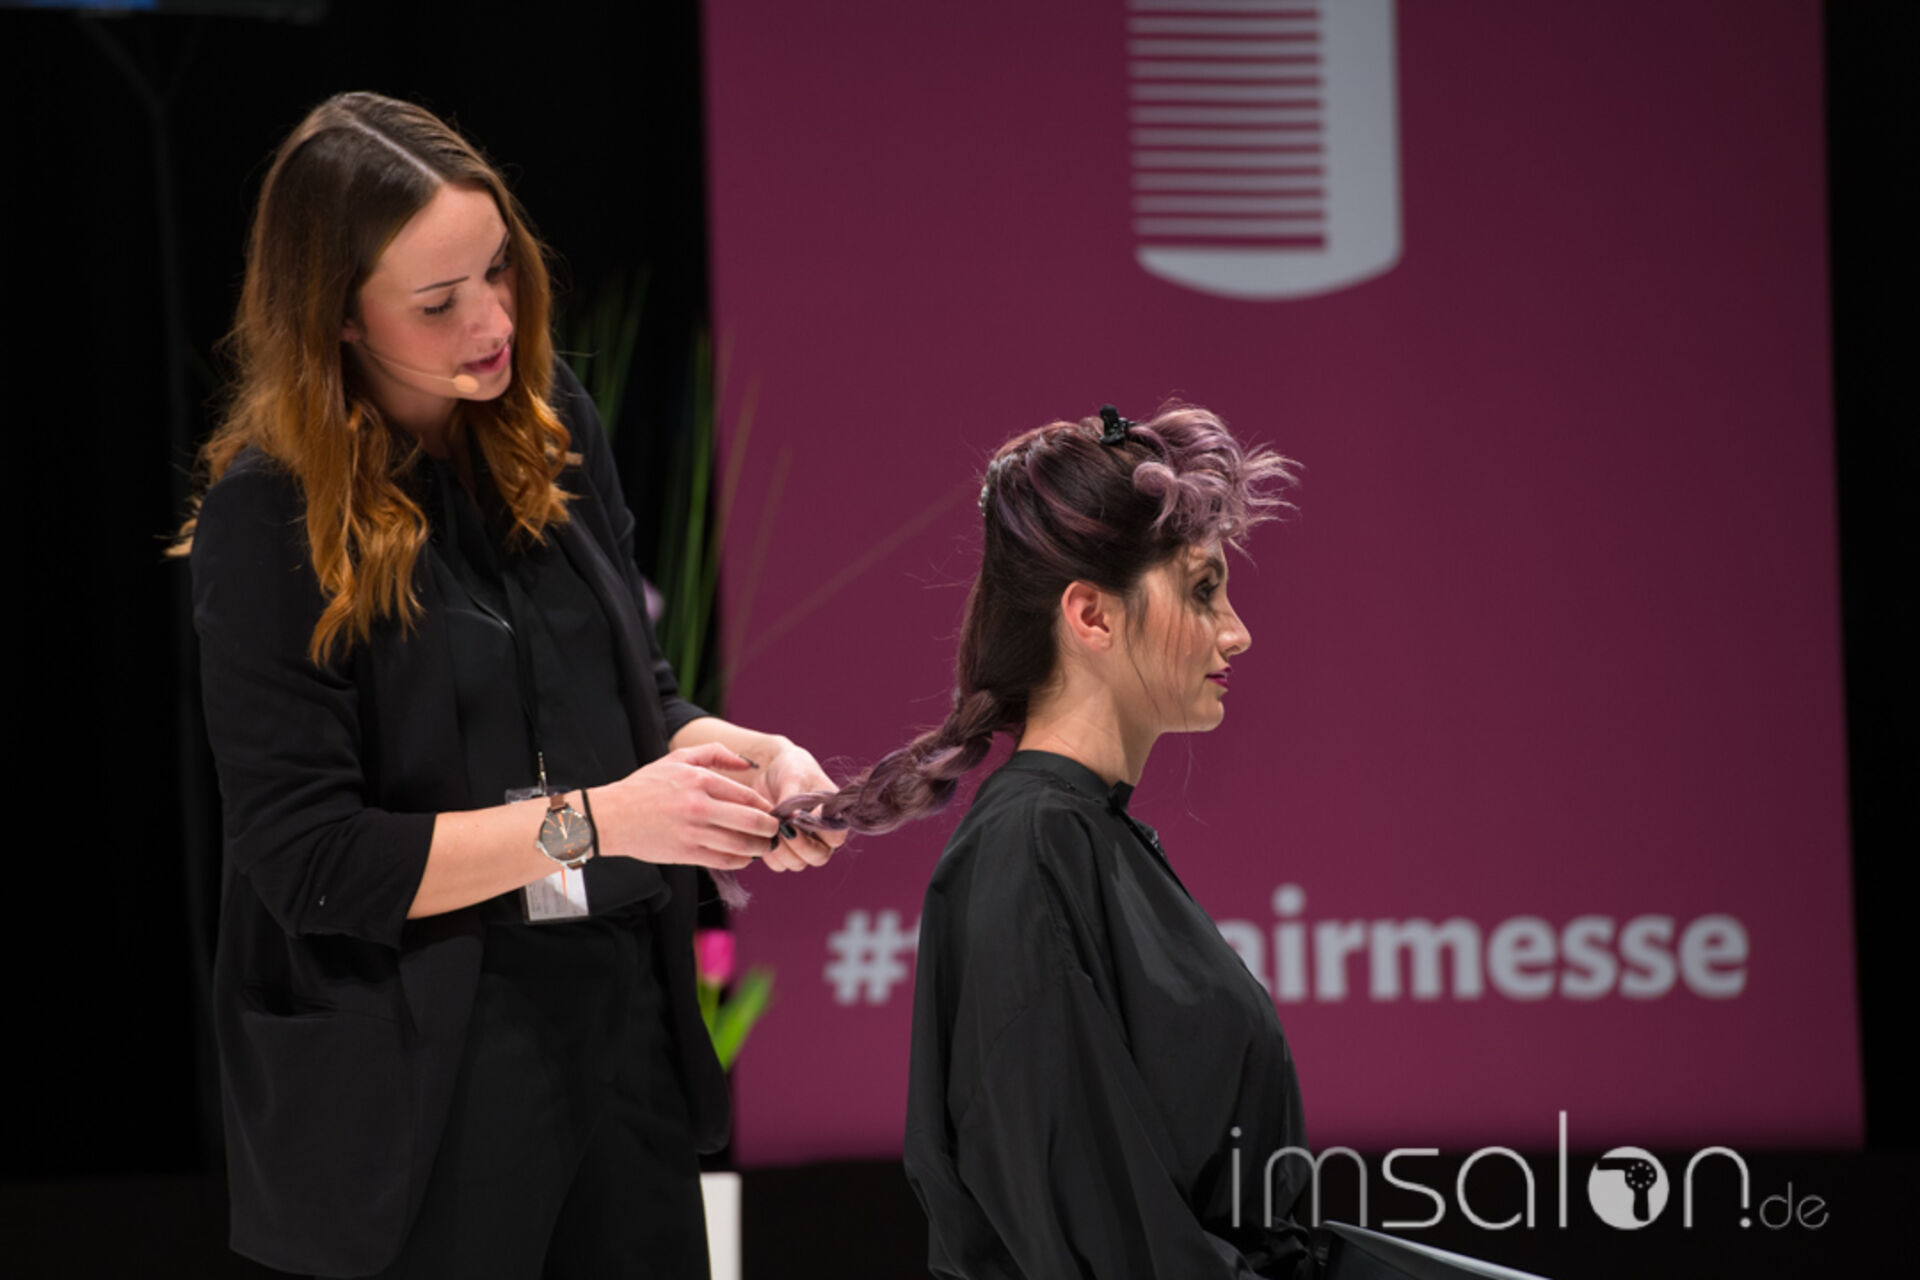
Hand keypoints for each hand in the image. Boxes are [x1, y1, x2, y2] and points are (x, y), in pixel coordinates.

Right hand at [590, 743, 778, 870]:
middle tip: (777, 831)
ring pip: (740, 844)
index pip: (747, 796)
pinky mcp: (685, 854)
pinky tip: (745, 857)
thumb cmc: (646, 786)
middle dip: (770, 829)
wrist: (610, 817)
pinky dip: (740, 861)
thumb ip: (715, 753)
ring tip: (766, 846)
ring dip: (760, 848)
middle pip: (751, 821)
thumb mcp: (677, 759)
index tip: (772, 811)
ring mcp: (692, 833)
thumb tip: (747, 765)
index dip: (766, 807)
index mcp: (699, 780)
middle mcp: (699, 807)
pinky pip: (723, 860)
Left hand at [756, 739, 846, 872]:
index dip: (820, 833)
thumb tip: (792, 821)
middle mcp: (821, 836)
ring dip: (783, 851)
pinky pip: (778, 863)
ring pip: (797, 864)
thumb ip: (795, 800)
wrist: (768, 770)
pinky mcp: (782, 849)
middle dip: (800, 847)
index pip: (835, 838)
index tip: (800, 819)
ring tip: (772, 829)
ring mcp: (801, 845)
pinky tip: (762, 834)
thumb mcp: (793, 778)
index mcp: (833, 816)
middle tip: (784, 829)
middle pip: (818, 857)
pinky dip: (769, 852)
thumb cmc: (790, 769)